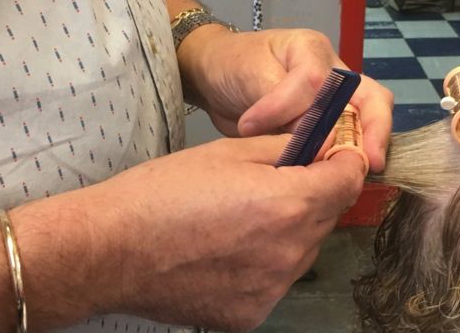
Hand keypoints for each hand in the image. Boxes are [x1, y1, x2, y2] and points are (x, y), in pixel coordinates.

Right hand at [7, 135, 364, 330]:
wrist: (110, 251)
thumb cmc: (163, 192)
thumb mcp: (228, 152)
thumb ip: (287, 148)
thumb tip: (324, 146)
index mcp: (289, 204)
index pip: (349, 180)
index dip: (345, 161)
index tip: (334, 155)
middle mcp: (291, 252)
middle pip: (328, 215)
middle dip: (314, 194)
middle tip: (275, 183)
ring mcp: (273, 289)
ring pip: (305, 250)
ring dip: (291, 231)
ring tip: (244, 220)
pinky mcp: (252, 314)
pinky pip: (277, 280)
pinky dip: (266, 263)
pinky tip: (229, 252)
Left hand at [178, 27, 393, 171]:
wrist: (216, 77)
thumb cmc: (232, 65)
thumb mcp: (249, 74)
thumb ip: (278, 103)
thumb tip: (305, 138)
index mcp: (312, 51)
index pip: (315, 82)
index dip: (286, 108)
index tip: (249, 126)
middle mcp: (333, 73)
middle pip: (372, 98)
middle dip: (374, 130)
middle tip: (368, 161)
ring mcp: (334, 101)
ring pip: (368, 120)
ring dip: (366, 146)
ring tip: (360, 171)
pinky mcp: (325, 126)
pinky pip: (348, 141)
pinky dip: (348, 157)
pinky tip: (342, 178)